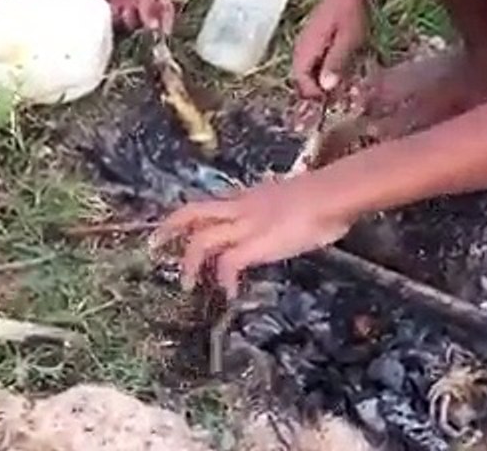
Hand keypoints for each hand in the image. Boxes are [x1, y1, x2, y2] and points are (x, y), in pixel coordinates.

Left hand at [72, 0, 173, 31]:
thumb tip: (155, 27)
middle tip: (146, 35)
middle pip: (150, 15)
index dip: (166, 20)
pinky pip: (118, 18)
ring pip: (133, 19)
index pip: (165, 6)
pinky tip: (115, 15)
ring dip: (132, 22)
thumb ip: (149, 6)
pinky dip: (118, 20)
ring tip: (127, 17)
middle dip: (149, 25)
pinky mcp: (111, 4)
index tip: (164, 35)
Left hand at [151, 180, 353, 298]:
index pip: (213, 202)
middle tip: (153, 245)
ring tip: (185, 284)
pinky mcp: (255, 243)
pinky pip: (228, 262)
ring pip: (201, 238)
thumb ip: (282, 210)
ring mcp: (246, 225)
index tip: (178, 227)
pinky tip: (228, 293)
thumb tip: (287, 220)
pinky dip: (223, 278)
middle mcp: (241, 208)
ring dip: (188, 262)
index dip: (192, 215)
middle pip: (193, 211)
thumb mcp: (294, 200)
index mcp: (250, 197)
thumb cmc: (327, 197)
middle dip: (169, 227)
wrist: (334, 194)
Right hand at [291, 0, 368, 97]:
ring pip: (307, 70)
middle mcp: (301, 47)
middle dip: (318, 90)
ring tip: (343, 84)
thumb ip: (337, 62)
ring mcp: (306, 42)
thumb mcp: (350, 38)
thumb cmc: (351, 10)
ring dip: (322, 80)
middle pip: (302, 78)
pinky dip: (324, 69)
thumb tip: (325, 87)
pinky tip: (342, 68)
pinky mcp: (314, 38)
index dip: (317, 94)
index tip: (336, 98)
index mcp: (306, 48)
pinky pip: (313, 61)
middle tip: (341, 94)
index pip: (301, 82)